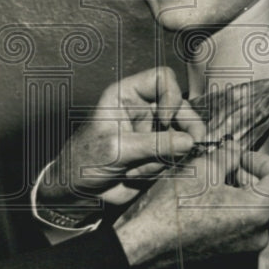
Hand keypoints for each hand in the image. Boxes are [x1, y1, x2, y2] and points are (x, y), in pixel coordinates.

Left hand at [37, 68, 206, 209]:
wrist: (77, 190)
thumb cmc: (85, 160)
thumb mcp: (117, 149)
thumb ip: (154, 144)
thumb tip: (189, 142)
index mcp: (127, 95)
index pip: (162, 78)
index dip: (171, 96)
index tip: (166, 120)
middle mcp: (142, 109)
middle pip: (180, 107)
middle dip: (185, 129)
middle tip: (190, 147)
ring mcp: (151, 131)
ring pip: (180, 136)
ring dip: (163, 157)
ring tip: (134, 168)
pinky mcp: (156, 153)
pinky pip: (173, 157)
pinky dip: (160, 169)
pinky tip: (135, 174)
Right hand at [112, 149, 268, 268]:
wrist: (147, 243)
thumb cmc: (173, 205)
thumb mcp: (202, 168)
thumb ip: (227, 155)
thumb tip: (236, 149)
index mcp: (256, 211)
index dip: (262, 161)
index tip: (239, 157)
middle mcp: (258, 234)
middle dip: (254, 178)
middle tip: (228, 167)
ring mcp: (245, 248)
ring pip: (258, 214)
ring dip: (244, 194)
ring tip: (215, 183)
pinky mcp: (230, 254)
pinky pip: (244, 228)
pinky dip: (234, 211)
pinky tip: (208, 202)